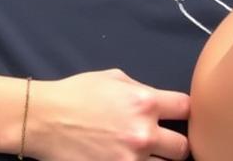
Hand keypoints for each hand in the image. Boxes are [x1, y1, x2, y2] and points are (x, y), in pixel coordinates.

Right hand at [29, 69, 188, 160]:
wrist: (46, 119)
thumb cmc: (77, 93)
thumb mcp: (113, 78)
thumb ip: (141, 90)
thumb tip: (160, 101)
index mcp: (144, 102)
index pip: (186, 109)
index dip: (184, 112)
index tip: (176, 116)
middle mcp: (143, 133)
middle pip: (183, 148)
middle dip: (174, 143)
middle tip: (163, 141)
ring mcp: (131, 160)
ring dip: (157, 160)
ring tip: (143, 152)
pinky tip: (128, 158)